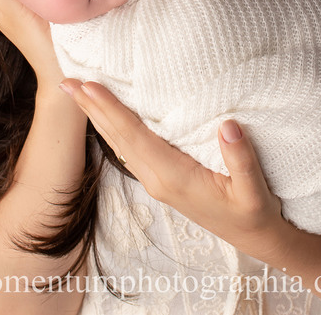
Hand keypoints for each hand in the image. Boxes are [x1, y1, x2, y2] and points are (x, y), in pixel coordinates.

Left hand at [59, 79, 294, 259]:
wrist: (254, 238)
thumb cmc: (254, 213)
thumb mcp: (254, 191)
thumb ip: (241, 159)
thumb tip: (228, 124)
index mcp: (173, 177)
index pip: (134, 137)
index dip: (111, 110)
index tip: (90, 86)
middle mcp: (157, 179)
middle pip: (117, 138)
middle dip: (91, 109)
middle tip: (66, 81)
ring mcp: (156, 181)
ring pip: (119, 143)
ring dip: (98, 117)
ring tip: (78, 92)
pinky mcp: (160, 179)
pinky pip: (129, 149)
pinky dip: (113, 128)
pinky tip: (106, 117)